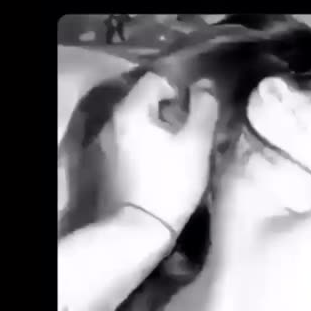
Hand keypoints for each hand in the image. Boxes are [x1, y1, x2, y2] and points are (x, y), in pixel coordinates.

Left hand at [102, 73, 218, 230]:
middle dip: (171, 110)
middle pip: (145, 101)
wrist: (138, 230)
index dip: (181, 88)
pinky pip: (130, 142)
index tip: (198, 110)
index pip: (156, 79)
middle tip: (193, 130)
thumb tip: (204, 86)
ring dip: (159, 129)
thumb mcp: (196, 144)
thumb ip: (204, 108)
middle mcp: (112, 122)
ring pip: (138, 123)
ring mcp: (106, 145)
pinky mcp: (107, 165)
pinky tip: (163, 164)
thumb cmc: (171, 184)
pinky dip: (147, 144)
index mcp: (131, 111)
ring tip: (181, 149)